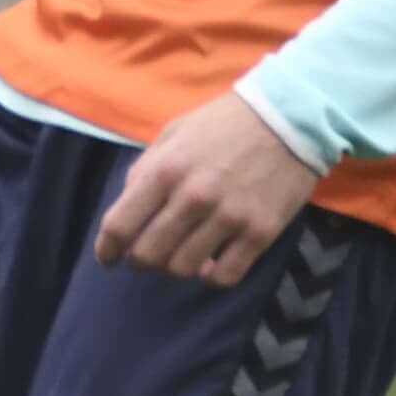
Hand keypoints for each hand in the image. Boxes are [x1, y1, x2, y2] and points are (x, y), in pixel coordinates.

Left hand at [93, 92, 321, 284]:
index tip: (107, 259)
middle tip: (146, 256)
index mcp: (165, 170)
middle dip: (139, 262)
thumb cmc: (224, 123)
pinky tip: (208, 265)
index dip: (106, 250)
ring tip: (180, 255)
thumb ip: (146, 168)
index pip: (119, 226)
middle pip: (148, 255)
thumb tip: (128, 204)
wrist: (290, 117)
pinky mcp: (259, 233)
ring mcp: (228, 218)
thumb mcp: (174, 133)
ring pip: (182, 270)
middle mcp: (193, 197)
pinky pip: (224, 276)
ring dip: (174, 268)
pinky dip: (210, 278)